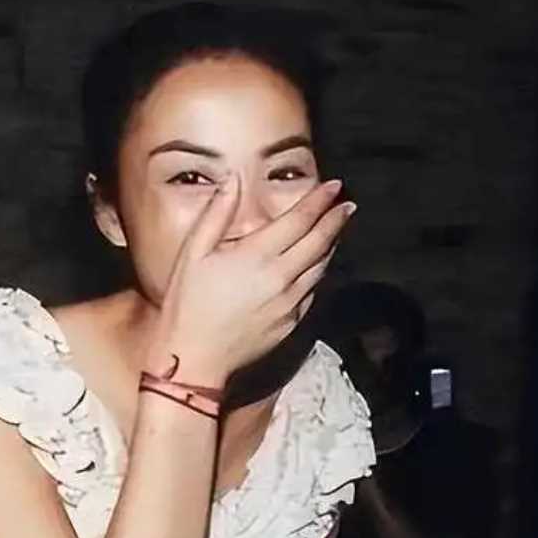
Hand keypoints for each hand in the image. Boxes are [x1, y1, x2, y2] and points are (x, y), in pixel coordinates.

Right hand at [151, 176, 353, 386]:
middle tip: (349, 206)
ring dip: (331, 245)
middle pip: (319, 242)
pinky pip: (311, 291)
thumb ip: (216, 214)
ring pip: (320, 267)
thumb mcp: (193, 253)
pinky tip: (316, 266)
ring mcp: (290, 302)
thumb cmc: (187, 303)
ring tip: (337, 230)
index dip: (319, 200)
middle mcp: (280, 277)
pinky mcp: (291, 322)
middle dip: (336, 220)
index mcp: (257, 255)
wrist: (195, 357)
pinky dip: (318, 273)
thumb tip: (233, 181)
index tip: (334, 186)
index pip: (299, 220)